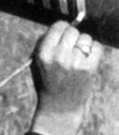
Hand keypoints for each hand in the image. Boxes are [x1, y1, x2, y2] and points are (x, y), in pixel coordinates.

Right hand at [30, 20, 102, 134]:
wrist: (59, 108)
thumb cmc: (47, 83)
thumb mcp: (37, 63)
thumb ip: (45, 43)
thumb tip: (62, 26)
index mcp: (44, 53)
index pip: (58, 26)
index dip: (62, 29)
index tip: (63, 36)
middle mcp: (59, 55)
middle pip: (72, 31)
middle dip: (72, 38)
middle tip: (70, 49)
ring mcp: (75, 62)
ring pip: (86, 38)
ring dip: (84, 45)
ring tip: (78, 58)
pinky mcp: (89, 68)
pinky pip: (97, 47)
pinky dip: (94, 51)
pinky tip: (87, 60)